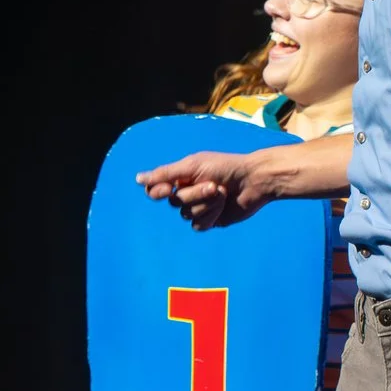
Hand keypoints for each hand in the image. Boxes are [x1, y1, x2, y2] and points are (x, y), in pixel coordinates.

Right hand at [137, 150, 264, 228]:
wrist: (253, 181)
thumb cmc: (225, 167)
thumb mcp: (193, 166)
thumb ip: (165, 173)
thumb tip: (138, 179)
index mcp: (180, 178)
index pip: (155, 190)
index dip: (158, 192)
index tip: (167, 189)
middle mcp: (186, 193)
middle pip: (174, 203)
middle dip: (194, 194)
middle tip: (213, 185)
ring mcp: (198, 208)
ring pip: (186, 214)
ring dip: (206, 204)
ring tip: (222, 193)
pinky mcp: (209, 220)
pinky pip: (198, 225)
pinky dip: (210, 215)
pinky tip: (222, 207)